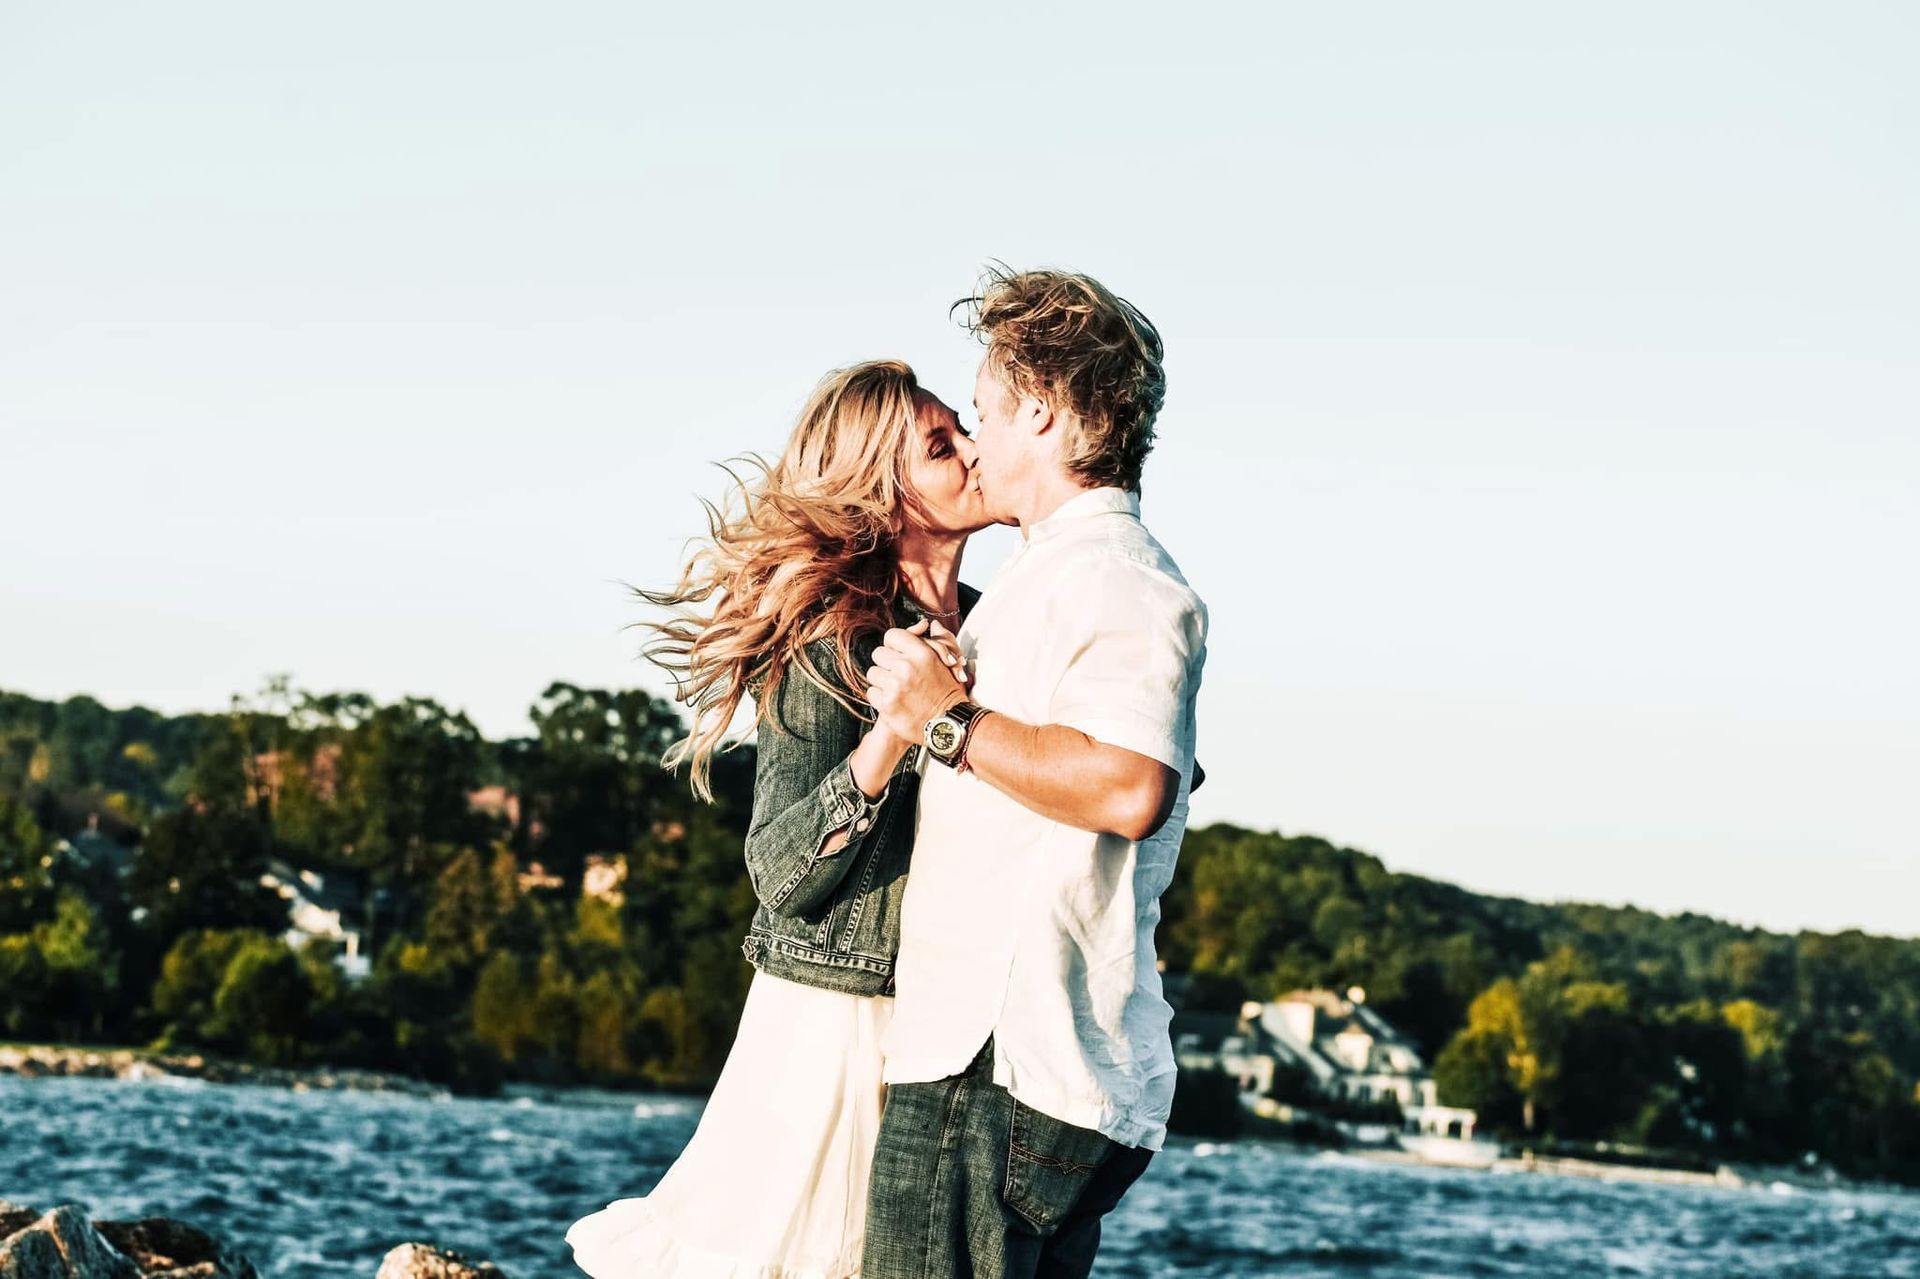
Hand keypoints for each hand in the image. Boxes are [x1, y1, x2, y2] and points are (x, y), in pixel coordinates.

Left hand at [866, 619, 968, 742]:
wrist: (948, 724)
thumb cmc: (948, 691)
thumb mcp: (947, 662)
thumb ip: (936, 640)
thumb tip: (928, 624)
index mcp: (921, 653)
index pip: (892, 636)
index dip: (893, 645)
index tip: (897, 654)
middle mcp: (906, 667)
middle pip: (878, 654)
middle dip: (886, 664)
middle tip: (898, 674)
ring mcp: (895, 686)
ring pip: (872, 673)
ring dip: (882, 681)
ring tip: (897, 689)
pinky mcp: (887, 704)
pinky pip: (871, 692)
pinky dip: (880, 698)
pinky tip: (894, 702)